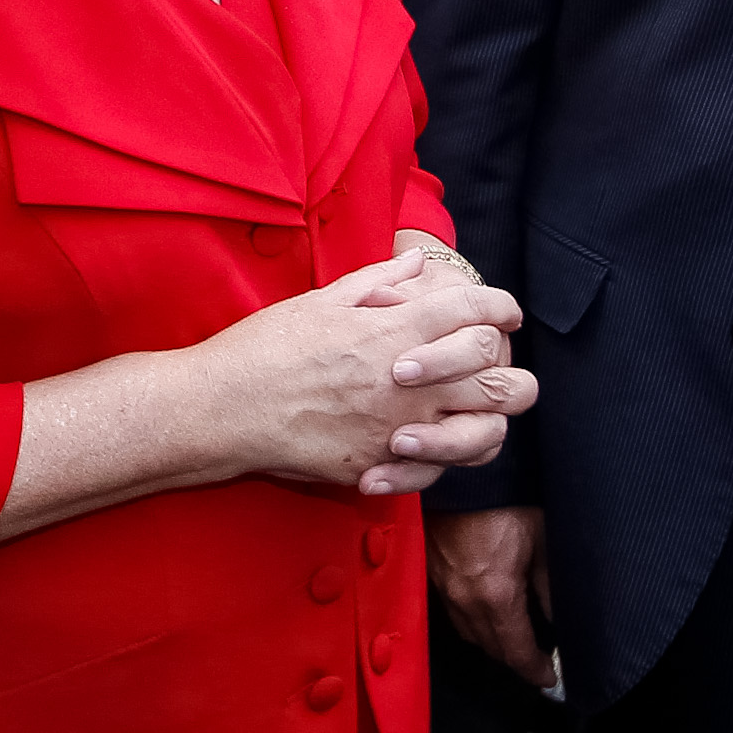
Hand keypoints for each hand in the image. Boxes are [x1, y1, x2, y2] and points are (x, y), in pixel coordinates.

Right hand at [199, 248, 535, 495]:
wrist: (222, 408)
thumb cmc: (264, 348)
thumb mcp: (320, 301)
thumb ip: (377, 281)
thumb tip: (417, 262)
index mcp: (392, 332)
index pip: (471, 311)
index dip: (499, 305)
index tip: (505, 310)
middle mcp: (407, 383)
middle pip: (498, 377)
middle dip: (510, 368)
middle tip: (499, 362)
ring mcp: (398, 429)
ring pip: (484, 433)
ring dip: (490, 419)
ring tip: (476, 410)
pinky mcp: (381, 465)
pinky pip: (437, 470)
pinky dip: (442, 456)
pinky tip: (427, 440)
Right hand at [430, 505, 556, 689]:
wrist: (456, 466)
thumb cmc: (504, 497)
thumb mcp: (542, 540)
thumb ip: (552, 586)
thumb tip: (561, 617)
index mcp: (495, 595)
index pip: (517, 651)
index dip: (535, 671)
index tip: (549, 678)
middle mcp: (464, 597)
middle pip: (490, 648)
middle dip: (514, 658)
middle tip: (535, 660)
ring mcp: (443, 584)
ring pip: (468, 631)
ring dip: (491, 641)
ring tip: (513, 637)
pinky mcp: (430, 569)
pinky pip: (452, 609)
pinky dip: (470, 619)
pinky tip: (485, 608)